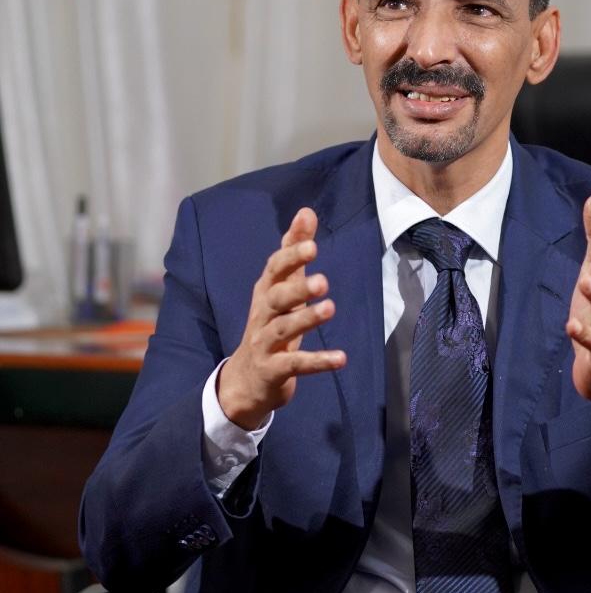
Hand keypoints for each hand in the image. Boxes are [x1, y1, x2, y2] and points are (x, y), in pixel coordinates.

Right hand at [218, 208, 345, 429]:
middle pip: (276, 299)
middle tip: (323, 280)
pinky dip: (318, 362)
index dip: (290, 257)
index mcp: (266, 293)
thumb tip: (307, 212)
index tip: (311, 245)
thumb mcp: (282, 288)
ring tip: (330, 308)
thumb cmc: (271, 324)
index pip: (274, 270)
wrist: (246, 380)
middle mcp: (263, 315)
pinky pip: (295, 365)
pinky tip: (341, 358)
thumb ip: (295, 252)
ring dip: (306, 319)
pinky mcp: (274, 370)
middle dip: (297, 288)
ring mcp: (265, 344)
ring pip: (283, 330)